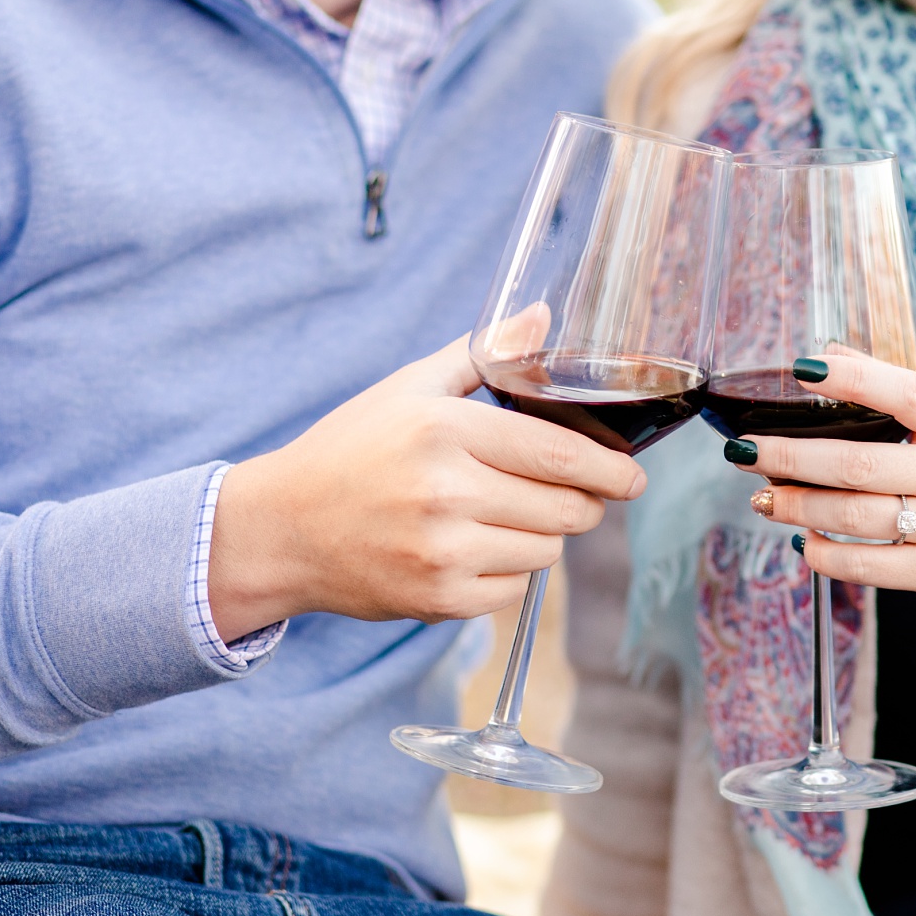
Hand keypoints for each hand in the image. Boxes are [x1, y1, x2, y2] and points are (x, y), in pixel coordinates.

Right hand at [206, 333, 645, 638]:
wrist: (281, 529)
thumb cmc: (352, 450)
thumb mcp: (409, 388)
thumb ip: (483, 354)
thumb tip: (542, 316)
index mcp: (446, 430)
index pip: (560, 453)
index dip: (611, 469)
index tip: (634, 476)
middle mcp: (446, 492)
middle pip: (567, 507)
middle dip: (585, 502)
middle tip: (571, 493)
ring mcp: (442, 551)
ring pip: (547, 550)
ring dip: (543, 535)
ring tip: (504, 515)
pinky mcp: (437, 599)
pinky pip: (515, 590)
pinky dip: (509, 572)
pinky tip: (475, 548)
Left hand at [734, 352, 915, 630]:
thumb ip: (904, 400)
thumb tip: (831, 355)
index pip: (908, 394)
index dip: (856, 379)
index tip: (803, 368)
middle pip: (862, 464)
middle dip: (793, 456)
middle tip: (745, 450)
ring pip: (856, 516)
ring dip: (798, 506)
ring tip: (763, 496)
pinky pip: (869, 567)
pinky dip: (825, 555)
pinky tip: (802, 540)